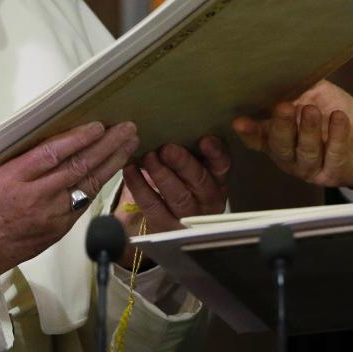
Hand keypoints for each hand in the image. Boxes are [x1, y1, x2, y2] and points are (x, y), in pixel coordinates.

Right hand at [0, 121, 139, 277]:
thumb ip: (24, 155)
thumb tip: (56, 134)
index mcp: (15, 176)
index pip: (52, 154)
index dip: (78, 139)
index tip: (98, 126)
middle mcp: (36, 195)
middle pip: (78, 166)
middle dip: (106, 146)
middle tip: (127, 128)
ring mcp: (51, 214)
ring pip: (88, 184)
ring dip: (112, 162)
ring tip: (130, 144)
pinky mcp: (61, 228)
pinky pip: (85, 201)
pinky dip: (101, 182)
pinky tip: (114, 168)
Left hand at [114, 136, 231, 265]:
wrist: (170, 223)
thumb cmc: (182, 185)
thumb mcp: (193, 170)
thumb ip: (189, 153)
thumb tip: (169, 125)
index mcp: (217, 180)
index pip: (222, 165)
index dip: (215, 153)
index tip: (205, 140)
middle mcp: (208, 199)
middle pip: (199, 181)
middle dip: (183, 163)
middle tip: (166, 149)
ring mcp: (188, 216)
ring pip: (178, 196)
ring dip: (161, 174)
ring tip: (148, 157)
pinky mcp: (166, 226)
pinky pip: (153, 206)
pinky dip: (139, 187)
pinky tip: (130, 170)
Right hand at [230, 80, 352, 198]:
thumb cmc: (338, 119)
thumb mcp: (317, 98)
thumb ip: (299, 88)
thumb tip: (284, 67)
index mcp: (282, 140)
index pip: (259, 139)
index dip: (249, 132)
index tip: (240, 121)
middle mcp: (292, 158)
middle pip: (279, 147)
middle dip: (280, 126)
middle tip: (283, 106)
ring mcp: (313, 169)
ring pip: (305, 153)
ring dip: (308, 131)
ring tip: (312, 109)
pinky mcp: (336, 172)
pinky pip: (334, 155)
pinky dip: (336, 136)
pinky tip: (338, 117)